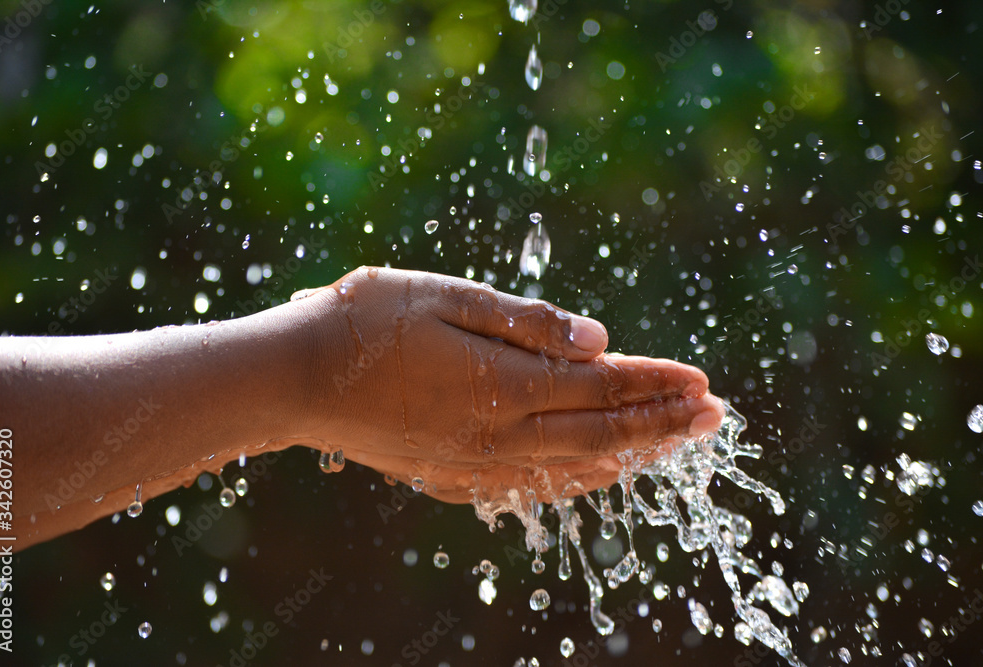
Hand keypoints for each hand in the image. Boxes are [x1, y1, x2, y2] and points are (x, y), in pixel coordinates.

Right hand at [286, 267, 723, 503]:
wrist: (292, 379)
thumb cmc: (364, 323)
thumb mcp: (446, 299)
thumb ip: (526, 324)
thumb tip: (598, 340)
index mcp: (503, 386)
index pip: (602, 387)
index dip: (656, 383)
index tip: (704, 382)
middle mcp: (498, 435)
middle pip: (601, 432)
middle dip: (662, 424)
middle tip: (716, 418)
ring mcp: (475, 463)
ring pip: (573, 467)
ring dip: (630, 454)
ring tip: (672, 446)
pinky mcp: (450, 476)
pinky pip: (533, 486)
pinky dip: (578, 480)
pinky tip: (596, 473)